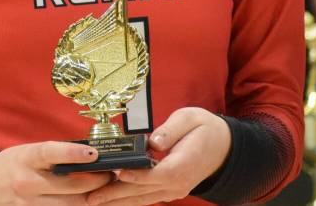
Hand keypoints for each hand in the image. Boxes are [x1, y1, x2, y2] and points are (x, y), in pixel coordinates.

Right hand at [0, 141, 113, 205]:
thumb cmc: (11, 165)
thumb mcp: (27, 152)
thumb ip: (53, 154)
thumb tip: (87, 154)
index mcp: (25, 159)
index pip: (51, 153)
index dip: (73, 153)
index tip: (94, 153)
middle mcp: (27, 183)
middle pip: (70, 186)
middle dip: (97, 180)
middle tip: (111, 173)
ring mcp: (31, 204)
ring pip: (72, 205)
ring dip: (92, 197)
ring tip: (105, 188)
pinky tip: (89, 200)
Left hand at [83, 108, 229, 205]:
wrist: (224, 147)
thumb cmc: (205, 129)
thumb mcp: (190, 118)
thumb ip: (171, 129)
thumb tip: (154, 142)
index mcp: (184, 164)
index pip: (158, 173)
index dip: (138, 175)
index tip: (117, 173)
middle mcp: (178, 182)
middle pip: (143, 191)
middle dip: (115, 194)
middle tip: (91, 197)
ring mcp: (174, 189)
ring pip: (142, 198)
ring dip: (118, 201)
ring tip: (94, 202)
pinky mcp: (169, 190)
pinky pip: (146, 197)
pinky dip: (128, 200)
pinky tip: (111, 201)